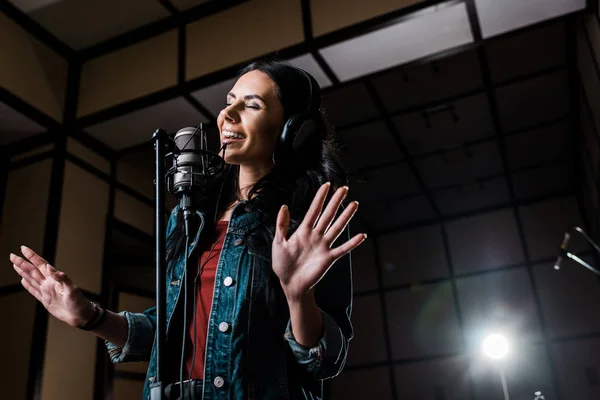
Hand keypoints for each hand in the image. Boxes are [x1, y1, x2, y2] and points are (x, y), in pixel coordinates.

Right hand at [10, 246, 94, 327]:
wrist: (80, 316)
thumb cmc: (79, 302)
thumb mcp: (72, 289)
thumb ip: (62, 277)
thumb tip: (49, 268)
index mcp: (55, 279)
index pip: (41, 264)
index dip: (32, 257)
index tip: (23, 248)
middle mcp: (49, 283)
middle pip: (33, 270)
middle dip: (22, 263)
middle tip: (12, 255)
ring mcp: (47, 291)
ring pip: (32, 279)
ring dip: (23, 271)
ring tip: (15, 264)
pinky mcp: (45, 300)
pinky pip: (34, 291)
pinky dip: (28, 285)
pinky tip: (23, 280)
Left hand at [272, 182, 365, 301]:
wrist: (290, 285)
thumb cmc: (282, 264)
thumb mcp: (278, 243)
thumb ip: (281, 225)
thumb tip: (284, 206)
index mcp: (303, 231)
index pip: (313, 210)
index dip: (320, 198)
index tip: (327, 185)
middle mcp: (316, 236)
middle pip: (328, 215)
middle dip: (335, 202)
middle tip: (344, 188)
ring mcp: (323, 246)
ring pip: (337, 228)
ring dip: (346, 216)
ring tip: (354, 204)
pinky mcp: (329, 258)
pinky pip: (342, 249)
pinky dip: (352, 243)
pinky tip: (361, 235)